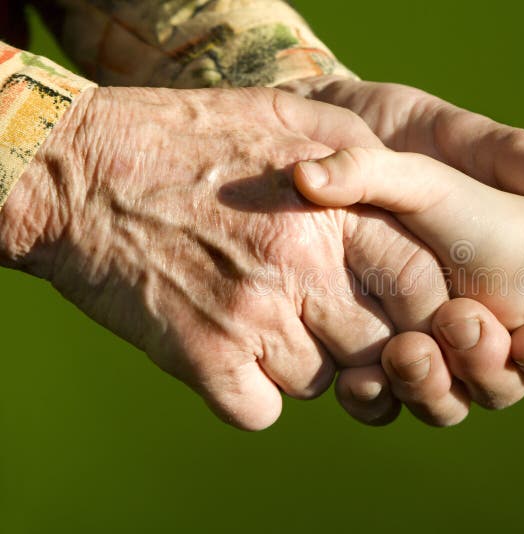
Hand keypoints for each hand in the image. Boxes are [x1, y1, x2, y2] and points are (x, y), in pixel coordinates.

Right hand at [0, 87, 448, 429]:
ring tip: (265, 325)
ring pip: (320, 383)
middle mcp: (300, 265)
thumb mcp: (284, 115)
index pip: (419, 282)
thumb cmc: (187, 139)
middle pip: (379, 345)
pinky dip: (250, 396)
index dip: (423, 309)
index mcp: (330, 210)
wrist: (79, 171)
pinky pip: (259, 411)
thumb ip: (355, 145)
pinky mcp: (202, 356)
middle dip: (368, 347)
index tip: (405, 313)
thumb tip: (402, 182)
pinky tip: (229, 356)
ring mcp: (252, 316)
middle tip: (335, 328)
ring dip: (301, 366)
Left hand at [283, 76, 523, 424]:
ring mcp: (416, 338)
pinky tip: (359, 380)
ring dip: (429, 388)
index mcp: (505, 285)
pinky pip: (378, 392)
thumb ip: (513, 155)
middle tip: (458, 325)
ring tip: (406, 354)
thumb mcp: (460, 137)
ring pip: (439, 397)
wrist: (336, 134)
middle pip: (495, 383)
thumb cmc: (412, 133)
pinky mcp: (361, 345)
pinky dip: (373, 395)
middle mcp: (465, 322)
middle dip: (485, 370)